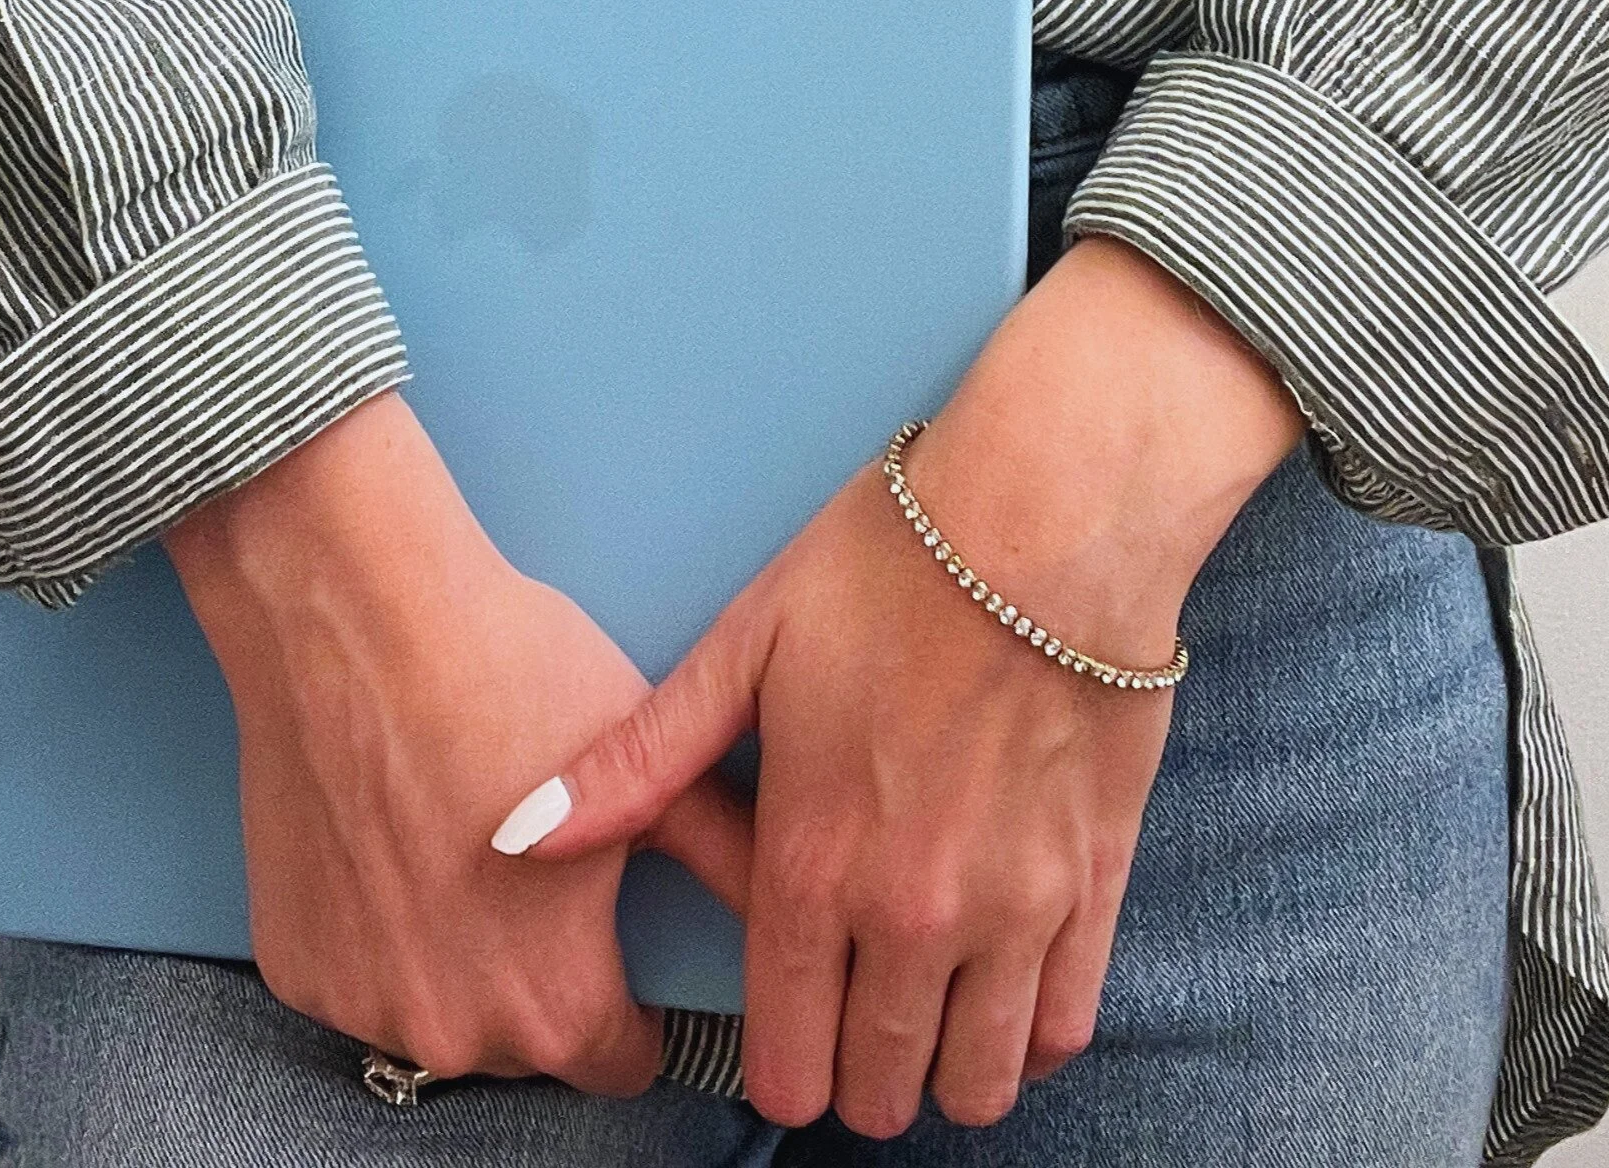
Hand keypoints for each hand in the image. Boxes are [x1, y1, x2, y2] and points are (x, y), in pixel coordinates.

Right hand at [164, 391, 753, 1090]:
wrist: (358, 618)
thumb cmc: (510, 676)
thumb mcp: (650, 759)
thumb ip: (728, 854)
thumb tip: (802, 905)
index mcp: (558, 1007)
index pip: (621, 1065)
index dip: (634, 1006)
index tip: (616, 942)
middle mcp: (456, 1036)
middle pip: (528, 1043)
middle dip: (541, 977)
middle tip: (537, 868)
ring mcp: (363, 1007)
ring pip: (440, 1012)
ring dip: (457, 959)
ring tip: (463, 841)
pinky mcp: (291, 966)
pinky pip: (359, 976)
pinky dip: (378, 932)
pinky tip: (394, 839)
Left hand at [499, 238, 1305, 1135]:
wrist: (1045, 520)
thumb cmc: (887, 568)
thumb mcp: (745, 646)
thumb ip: (637, 762)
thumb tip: (518, 834)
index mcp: (811, 863)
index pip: (785, 1056)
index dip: (775, 1073)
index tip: (779, 1051)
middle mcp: (909, 914)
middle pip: (875, 1089)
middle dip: (852, 1081)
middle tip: (846, 1030)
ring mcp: (1011, 910)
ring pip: (974, 1080)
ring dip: (940, 1073)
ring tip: (922, 1023)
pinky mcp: (1090, 885)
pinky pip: (1063, 1026)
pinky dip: (1030, 1038)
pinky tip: (1004, 1001)